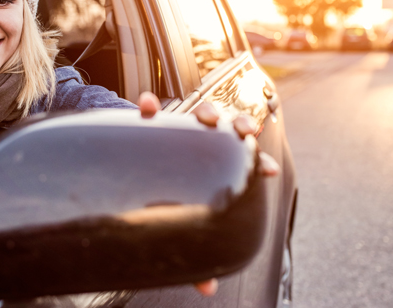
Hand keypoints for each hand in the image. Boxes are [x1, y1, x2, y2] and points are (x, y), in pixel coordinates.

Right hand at [137, 92, 279, 296]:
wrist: (123, 170)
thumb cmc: (163, 197)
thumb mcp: (180, 223)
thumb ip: (194, 247)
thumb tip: (206, 287)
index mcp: (214, 165)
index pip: (243, 161)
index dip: (258, 162)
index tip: (269, 170)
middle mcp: (200, 144)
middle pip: (228, 127)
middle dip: (238, 125)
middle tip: (240, 134)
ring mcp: (177, 131)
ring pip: (198, 111)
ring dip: (205, 110)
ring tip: (204, 118)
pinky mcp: (149, 123)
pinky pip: (149, 108)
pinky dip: (149, 105)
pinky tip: (146, 107)